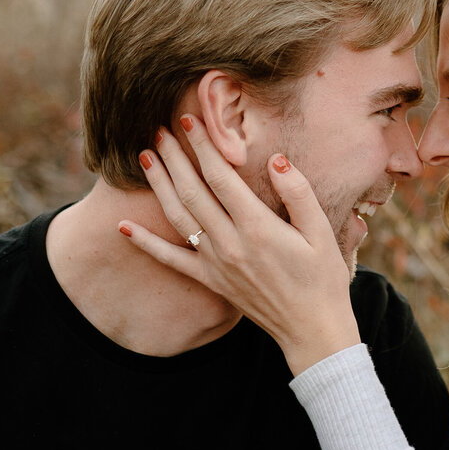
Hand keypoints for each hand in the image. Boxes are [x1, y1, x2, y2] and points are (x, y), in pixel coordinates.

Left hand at [119, 115, 360, 374]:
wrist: (313, 329)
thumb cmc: (323, 279)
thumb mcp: (321, 232)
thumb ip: (298, 193)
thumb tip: (276, 160)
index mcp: (257, 227)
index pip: (221, 177)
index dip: (203, 146)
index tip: (190, 120)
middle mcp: (230, 243)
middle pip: (192, 191)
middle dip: (175, 157)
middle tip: (159, 129)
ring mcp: (217, 264)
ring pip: (179, 218)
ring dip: (159, 186)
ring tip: (145, 157)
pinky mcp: (212, 281)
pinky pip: (172, 261)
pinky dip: (146, 244)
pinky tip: (124, 227)